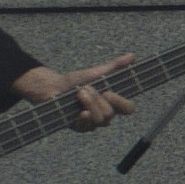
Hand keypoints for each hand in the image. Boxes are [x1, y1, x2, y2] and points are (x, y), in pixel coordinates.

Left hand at [18, 56, 135, 128]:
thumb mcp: (95, 73)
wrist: (52, 87)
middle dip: (97, 99)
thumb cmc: (74, 81)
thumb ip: (114, 66)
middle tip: (85, 88)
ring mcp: (93, 122)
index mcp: (112, 102)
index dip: (122, 102)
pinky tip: (80, 112)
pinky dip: (85, 117)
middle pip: (111, 114)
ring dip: (89, 104)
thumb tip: (132, 56)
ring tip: (79, 94)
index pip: (128, 108)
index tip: (108, 92)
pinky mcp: (80, 127)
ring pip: (100, 120)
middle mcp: (105, 114)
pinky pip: (88, 126)